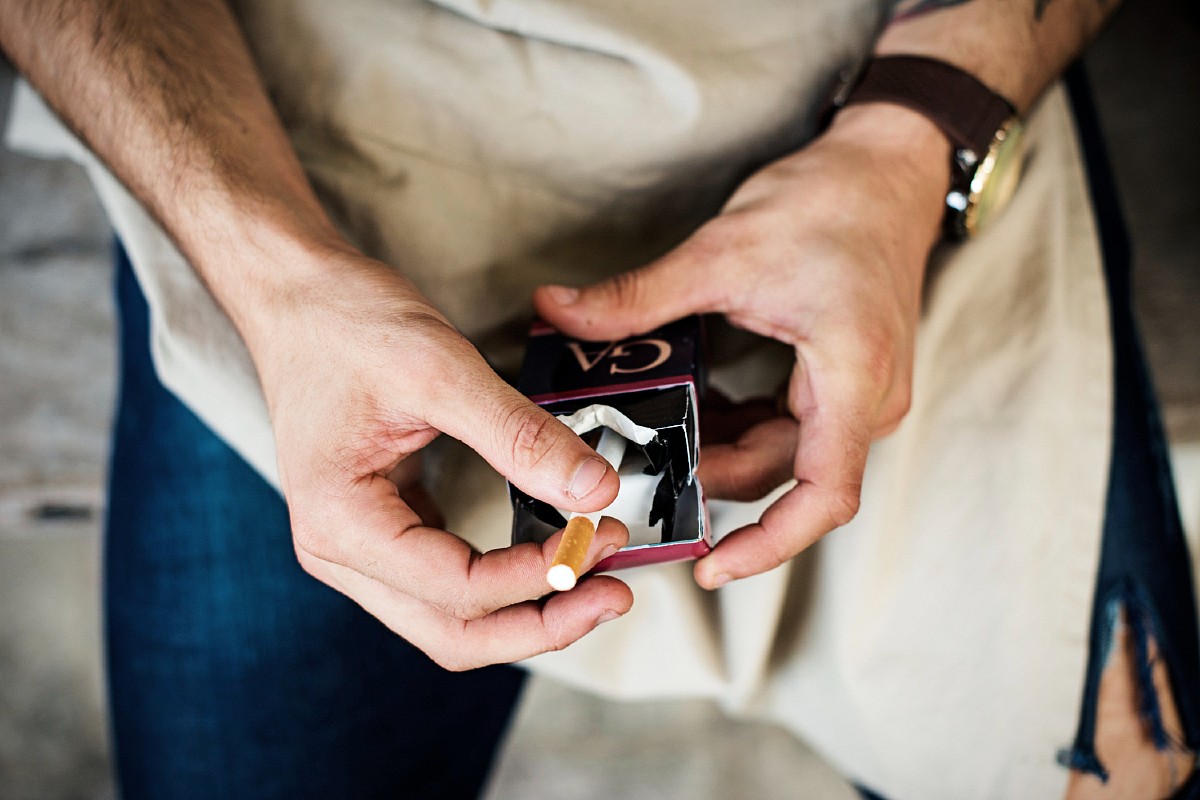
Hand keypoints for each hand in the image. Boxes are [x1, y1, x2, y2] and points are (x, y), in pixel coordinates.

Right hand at [245, 247, 632, 669]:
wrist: (296, 294)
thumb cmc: (344, 321)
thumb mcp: (439, 369)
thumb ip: (520, 435)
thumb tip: (595, 490)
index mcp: (341, 523)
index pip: (457, 589)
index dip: (538, 576)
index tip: (600, 538)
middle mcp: (339, 550)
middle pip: (453, 633)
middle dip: (540, 623)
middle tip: (613, 593)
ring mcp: (358, 545)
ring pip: (451, 618)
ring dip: (526, 609)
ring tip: (595, 577)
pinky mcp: (383, 526)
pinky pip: (448, 580)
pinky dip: (504, 580)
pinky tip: (552, 554)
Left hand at [534, 104, 950, 588]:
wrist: (886, 168)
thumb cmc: (830, 203)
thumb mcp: (723, 251)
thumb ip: (638, 297)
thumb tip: (555, 310)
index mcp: (854, 379)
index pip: (824, 495)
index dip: (769, 544)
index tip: (712, 566)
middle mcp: (868, 401)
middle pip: (784, 474)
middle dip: (710, 479)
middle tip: (636, 471)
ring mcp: (860, 394)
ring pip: (782, 455)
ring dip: (720, 453)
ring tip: (653, 444)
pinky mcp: (844, 382)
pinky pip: (788, 429)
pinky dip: (738, 428)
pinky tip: (689, 414)